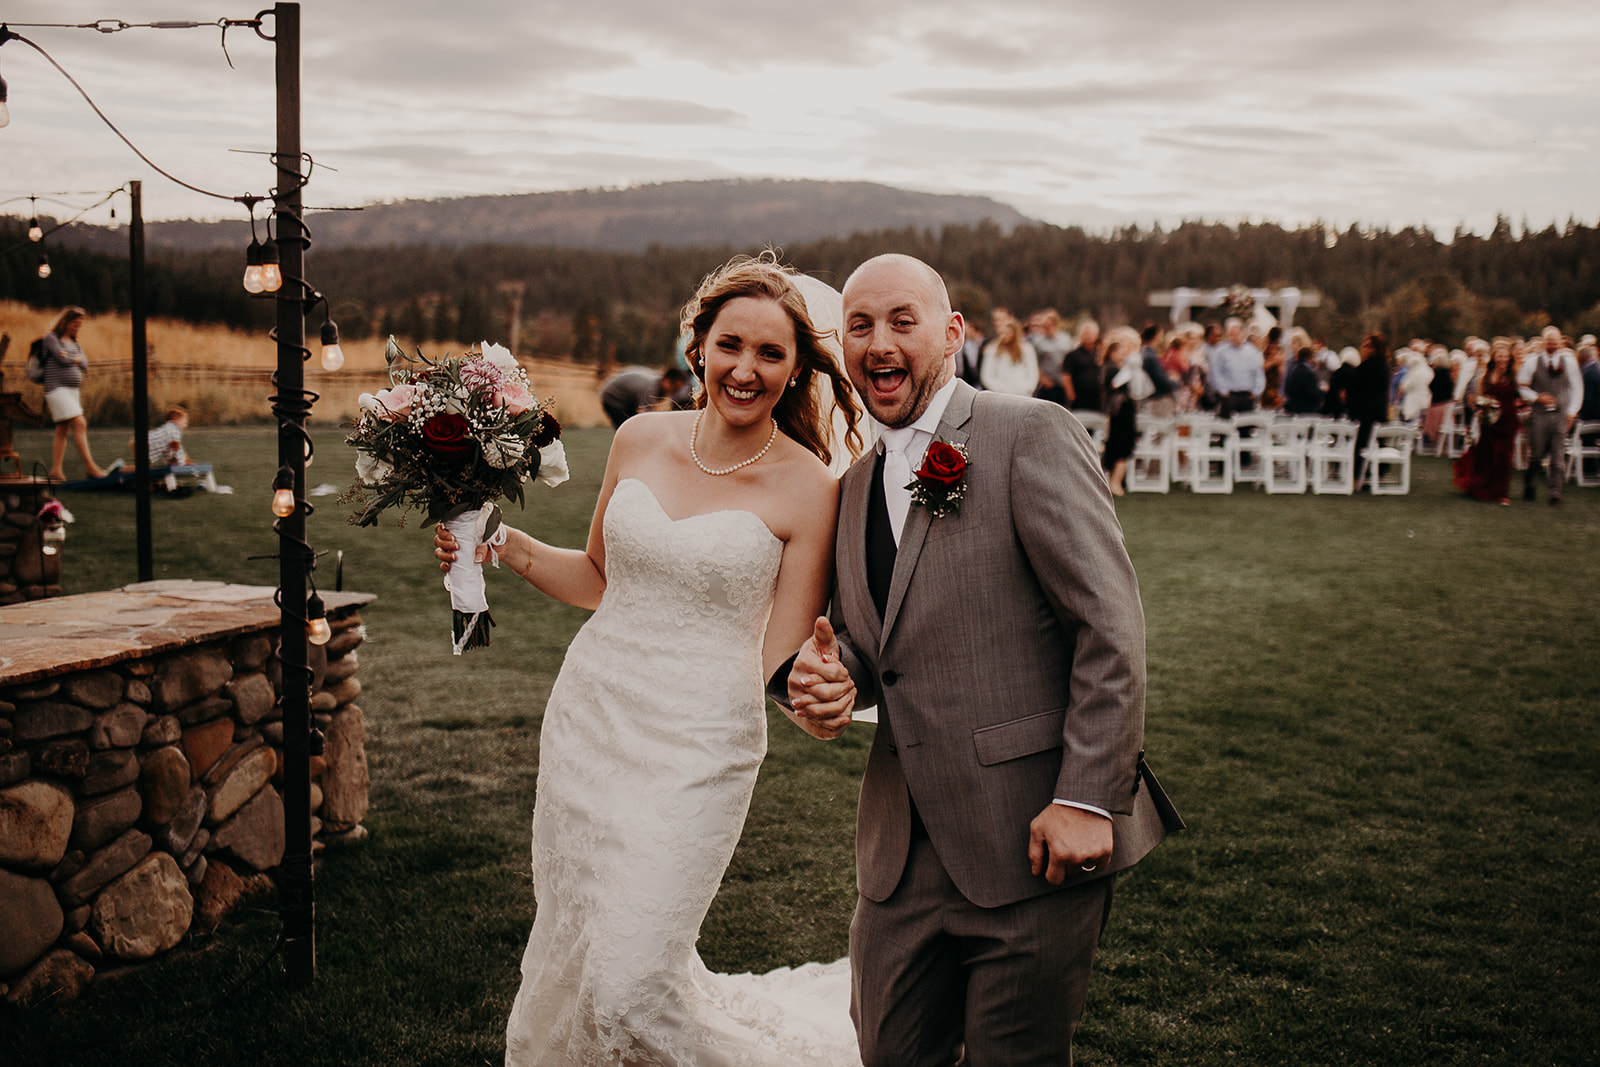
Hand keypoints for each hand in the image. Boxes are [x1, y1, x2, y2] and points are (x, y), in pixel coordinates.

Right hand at [433, 525, 489, 571]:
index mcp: (457, 527)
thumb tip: (477, 558)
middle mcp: (452, 538)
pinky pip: (445, 564)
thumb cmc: (493, 534)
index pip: (441, 527)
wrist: (502, 546)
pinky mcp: (457, 561)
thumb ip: (482, 545)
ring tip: (454, 557)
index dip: (443, 532)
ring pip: (439, 551)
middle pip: (438, 540)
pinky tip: (449, 566)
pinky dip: (444, 566)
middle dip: (445, 544)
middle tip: (457, 546)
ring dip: (444, 555)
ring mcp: (453, 550)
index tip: (453, 538)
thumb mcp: (489, 534)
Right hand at [786, 617, 854, 738]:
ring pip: (822, 711)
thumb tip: (822, 619)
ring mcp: (797, 699)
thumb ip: (824, 633)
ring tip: (851, 699)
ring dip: (842, 707)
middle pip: (826, 693)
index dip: (844, 673)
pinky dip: (835, 724)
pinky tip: (846, 718)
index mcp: (802, 663)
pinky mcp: (802, 715)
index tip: (847, 672)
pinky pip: (818, 725)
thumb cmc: (818, 655)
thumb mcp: (822, 643)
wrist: (804, 674)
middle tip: (852, 685)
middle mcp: (795, 682)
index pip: (831, 672)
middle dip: (844, 690)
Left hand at [1028, 804, 1112, 884]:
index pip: (1054, 879)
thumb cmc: (1058, 813)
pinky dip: (1094, 857)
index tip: (1052, 862)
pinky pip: (1099, 865)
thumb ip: (1034, 853)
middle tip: (1065, 844)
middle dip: (1065, 863)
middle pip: (1069, 874)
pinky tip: (1089, 843)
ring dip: (1080, 860)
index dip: (1051, 872)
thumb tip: (1036, 872)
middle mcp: (1077, 858)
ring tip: (1077, 840)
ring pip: (1083, 869)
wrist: (1083, 798)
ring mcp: (1093, 855)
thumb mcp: (1038, 828)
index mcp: (1059, 854)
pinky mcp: (1106, 851)